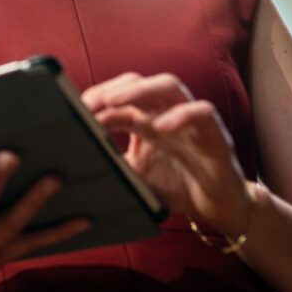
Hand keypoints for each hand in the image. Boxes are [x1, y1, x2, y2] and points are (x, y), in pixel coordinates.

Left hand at [82, 72, 255, 237]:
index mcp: (146, 119)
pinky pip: (203, 112)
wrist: (218, 210)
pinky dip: (182, 114)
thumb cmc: (176, 187)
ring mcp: (191, 120)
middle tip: (88, 102)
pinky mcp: (215, 135)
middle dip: (112, 88)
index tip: (73, 109)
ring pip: (170, 86)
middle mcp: (167, 113)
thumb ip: (111, 165)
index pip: (119, 95)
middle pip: (140, 82)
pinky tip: (161, 127)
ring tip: (114, 101)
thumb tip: (75, 165)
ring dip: (140, 90)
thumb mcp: (134, 176)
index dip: (96, 99)